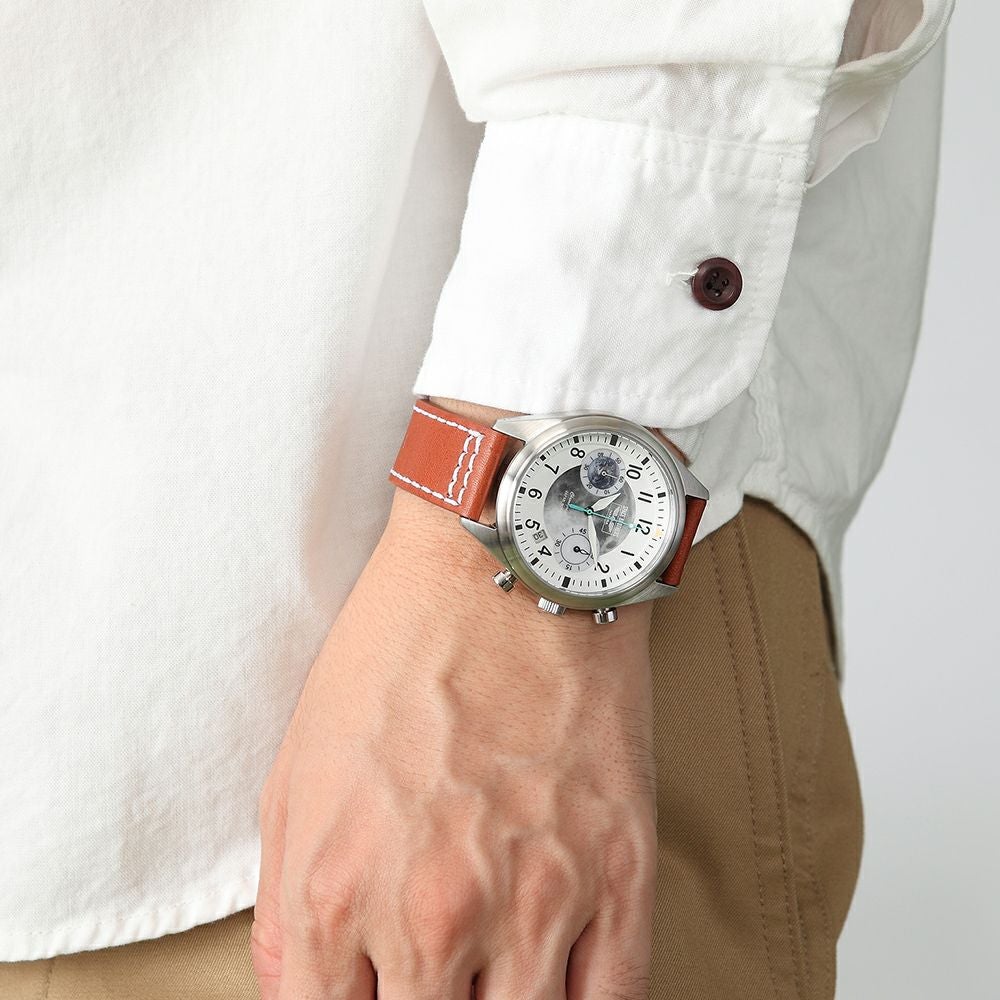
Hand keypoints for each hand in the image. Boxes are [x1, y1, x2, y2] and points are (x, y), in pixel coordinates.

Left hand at [251, 483, 657, 997]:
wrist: (506, 571)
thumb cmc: (397, 653)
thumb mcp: (296, 772)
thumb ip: (286, 909)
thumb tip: (299, 991)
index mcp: (338, 895)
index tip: (369, 995)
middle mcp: (435, 917)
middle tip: (433, 974)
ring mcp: (536, 903)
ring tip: (487, 975)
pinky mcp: (620, 875)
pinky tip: (554, 988)